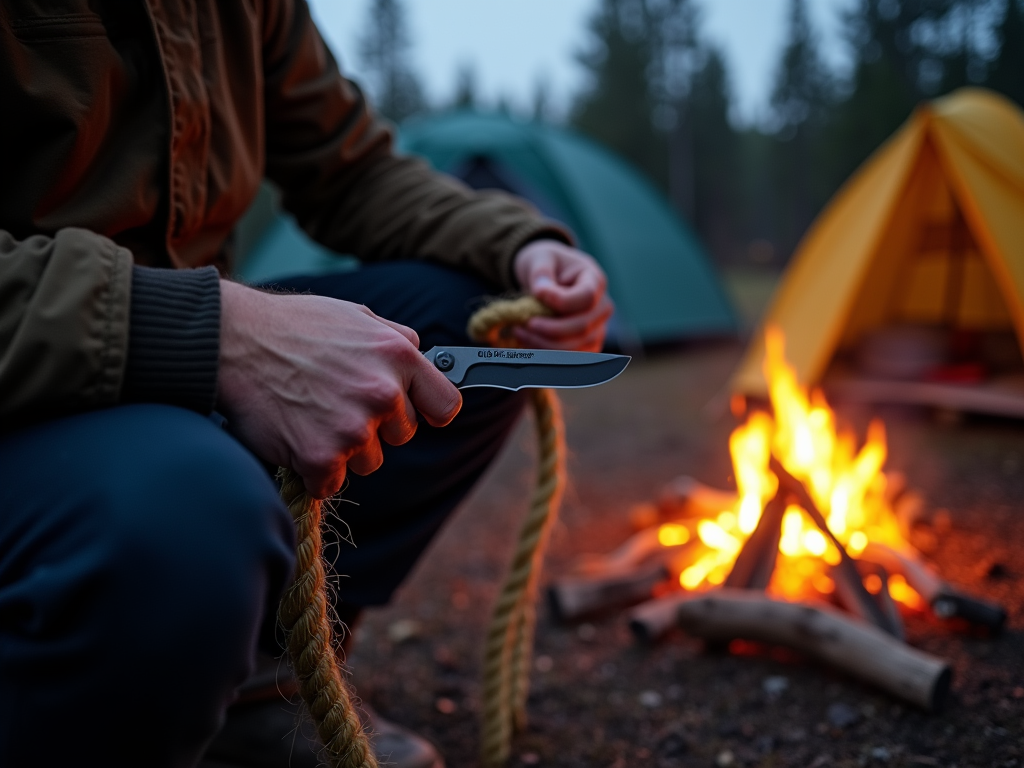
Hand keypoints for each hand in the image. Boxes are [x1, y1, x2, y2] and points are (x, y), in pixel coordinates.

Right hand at [217, 281, 461, 498]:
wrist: (232, 340)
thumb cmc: (292, 326)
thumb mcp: (356, 316)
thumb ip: (397, 339)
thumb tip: (424, 358)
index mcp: (398, 355)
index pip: (446, 405)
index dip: (427, 412)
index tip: (414, 414)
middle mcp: (383, 393)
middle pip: (402, 436)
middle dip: (375, 426)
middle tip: (335, 402)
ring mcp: (353, 428)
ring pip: (369, 461)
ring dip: (344, 448)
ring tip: (310, 414)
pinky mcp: (322, 457)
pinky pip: (331, 482)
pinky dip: (313, 469)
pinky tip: (294, 436)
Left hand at [512, 239, 612, 351]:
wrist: (550, 277)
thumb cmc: (547, 265)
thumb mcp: (541, 258)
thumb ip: (541, 273)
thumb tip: (541, 292)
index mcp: (595, 280)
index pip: (585, 297)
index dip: (561, 301)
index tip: (537, 295)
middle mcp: (602, 307)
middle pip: (581, 327)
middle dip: (549, 329)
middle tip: (522, 324)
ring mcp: (597, 329)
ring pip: (575, 346)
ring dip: (544, 344)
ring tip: (519, 332)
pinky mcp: (586, 345)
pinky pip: (570, 358)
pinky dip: (546, 354)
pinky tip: (528, 342)